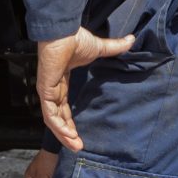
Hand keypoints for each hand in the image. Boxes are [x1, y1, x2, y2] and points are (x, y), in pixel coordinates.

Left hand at [34, 29, 132, 153]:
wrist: (64, 31)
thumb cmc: (76, 38)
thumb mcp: (99, 48)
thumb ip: (114, 48)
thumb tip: (131, 40)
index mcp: (60, 82)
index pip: (62, 107)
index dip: (69, 122)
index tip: (76, 134)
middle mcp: (52, 89)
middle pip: (57, 117)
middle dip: (67, 133)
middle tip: (78, 146)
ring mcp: (47, 90)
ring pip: (52, 119)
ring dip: (63, 134)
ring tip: (75, 146)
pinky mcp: (46, 89)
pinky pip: (50, 113)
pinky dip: (58, 126)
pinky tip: (68, 136)